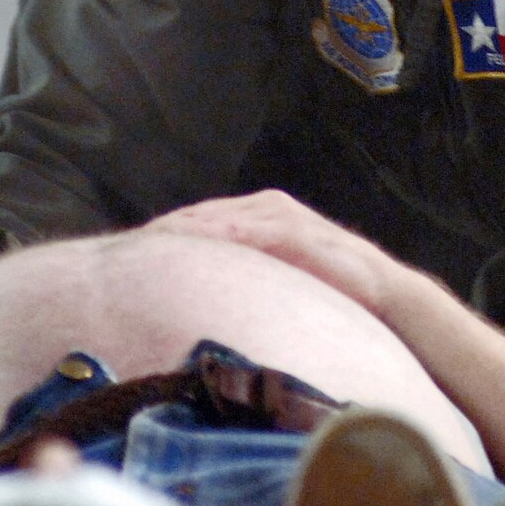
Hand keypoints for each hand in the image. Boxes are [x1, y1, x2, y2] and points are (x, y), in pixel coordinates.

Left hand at [149, 190, 406, 315]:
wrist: (384, 294)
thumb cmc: (331, 291)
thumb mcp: (279, 279)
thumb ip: (247, 276)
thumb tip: (205, 298)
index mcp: (259, 214)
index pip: (201, 220)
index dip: (166, 234)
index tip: (128, 252)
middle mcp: (265, 206)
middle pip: (199, 216)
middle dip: (161, 232)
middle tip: (120, 252)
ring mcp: (278, 215)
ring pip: (214, 220)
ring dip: (177, 234)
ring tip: (141, 249)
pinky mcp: (290, 231)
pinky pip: (242, 234)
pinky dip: (211, 239)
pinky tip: (186, 249)